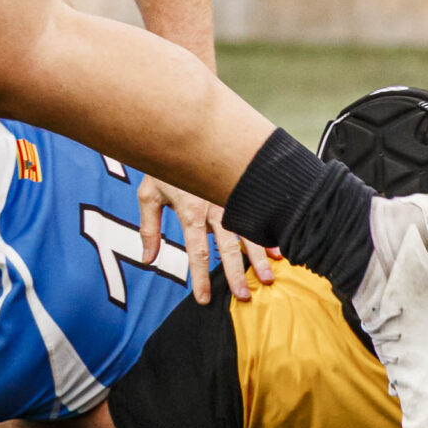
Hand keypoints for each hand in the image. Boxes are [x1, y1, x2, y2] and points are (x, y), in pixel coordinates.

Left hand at [139, 175, 275, 303]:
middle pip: (228, 246)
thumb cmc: (164, 165)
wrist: (183, 129)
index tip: (204, 299)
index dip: (200, 276)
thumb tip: (147, 259)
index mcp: (190, 211)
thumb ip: (149, 229)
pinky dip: (270, 235)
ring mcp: (231, 199)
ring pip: (248, 233)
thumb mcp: (149, 194)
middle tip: (244, 296)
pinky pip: (259, 215)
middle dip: (236, 273)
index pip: (196, 250)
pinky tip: (280, 251)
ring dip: (259, 258)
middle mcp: (214, 207)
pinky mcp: (242, 191)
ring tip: (268, 279)